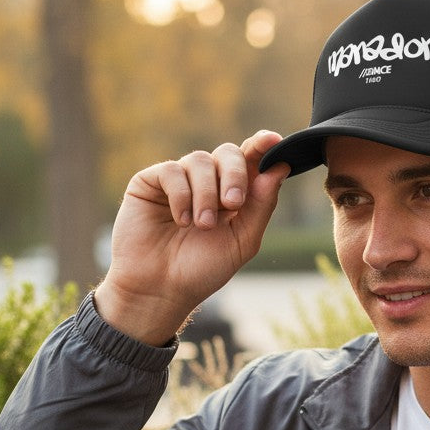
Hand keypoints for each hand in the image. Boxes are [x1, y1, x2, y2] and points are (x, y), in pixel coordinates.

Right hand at [95, 130, 289, 344]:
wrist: (160, 289)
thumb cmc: (201, 270)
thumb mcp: (242, 241)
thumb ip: (262, 205)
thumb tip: (280, 166)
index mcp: (233, 195)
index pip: (250, 162)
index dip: (261, 146)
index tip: (273, 140)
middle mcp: (207, 183)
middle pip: (228, 153)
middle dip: (235, 174)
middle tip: (233, 203)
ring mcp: (179, 181)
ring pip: (201, 161)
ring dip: (206, 194)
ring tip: (202, 225)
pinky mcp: (150, 182)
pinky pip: (172, 171)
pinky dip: (181, 195)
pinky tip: (181, 220)